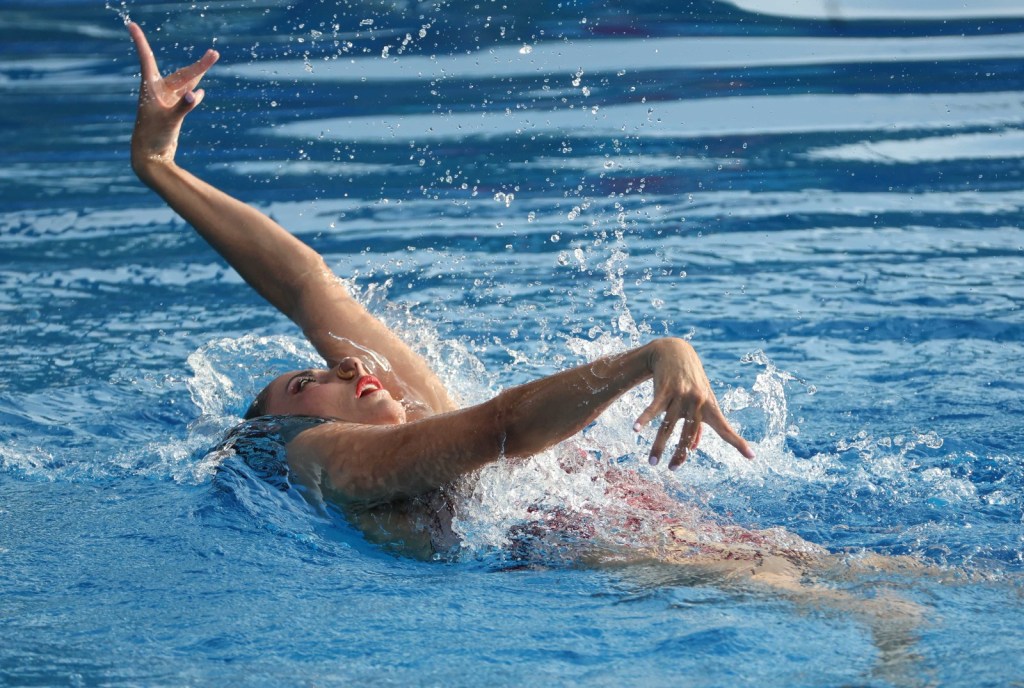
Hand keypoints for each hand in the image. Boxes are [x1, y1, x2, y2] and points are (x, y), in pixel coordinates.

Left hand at [128, 22, 218, 175]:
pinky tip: (200, 89)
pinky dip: (194, 92)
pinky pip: (186, 97)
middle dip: (199, 65)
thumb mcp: (169, 121)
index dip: (139, 40)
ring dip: (199, 73)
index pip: (146, 57)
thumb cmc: (153, 138)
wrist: (151, 158)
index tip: (130, 24)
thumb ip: (183, 107)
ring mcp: (166, 101)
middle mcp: (158, 91)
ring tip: (212, 58)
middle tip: (214, 54)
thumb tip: (196, 94)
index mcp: (150, 88)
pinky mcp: (173, 112)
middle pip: (181, 73)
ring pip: (185, 83)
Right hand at [634, 338, 753, 468]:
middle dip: (680, 454)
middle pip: (688, 434)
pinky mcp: (665, 388)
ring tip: (652, 462)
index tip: (752, 456)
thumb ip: (698, 424)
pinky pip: (653, 408)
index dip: (738, 442)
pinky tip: (636, 429)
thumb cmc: (689, 380)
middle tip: (671, 469)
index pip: (725, 428)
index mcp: (709, 406)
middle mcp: (697, 401)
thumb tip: (695, 449)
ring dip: (659, 445)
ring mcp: (681, 394)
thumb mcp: (699, 399)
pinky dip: (644, 419)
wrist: (674, 350)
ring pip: (668, 425)